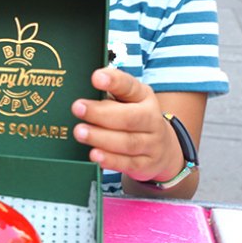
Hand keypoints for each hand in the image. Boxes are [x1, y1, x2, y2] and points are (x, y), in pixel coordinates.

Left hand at [70, 67, 181, 182]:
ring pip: (128, 142)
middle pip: (129, 117)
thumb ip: (107, 94)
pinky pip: (129, 164)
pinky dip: (111, 161)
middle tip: (77, 108)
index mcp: (143, 97)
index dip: (113, 81)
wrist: (164, 148)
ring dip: (102, 138)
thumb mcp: (127, 101)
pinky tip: (95, 155)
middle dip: (101, 114)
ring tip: (80, 132)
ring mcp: (152, 143)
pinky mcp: (147, 164)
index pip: (130, 86)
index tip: (96, 78)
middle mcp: (151, 119)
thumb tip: (78, 91)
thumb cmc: (134, 117)